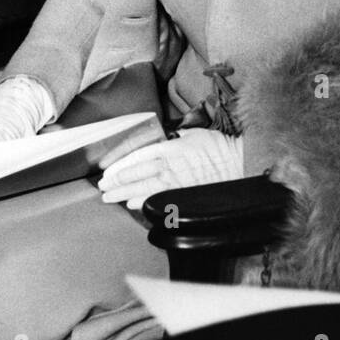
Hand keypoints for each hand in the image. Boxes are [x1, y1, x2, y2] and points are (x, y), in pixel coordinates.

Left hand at [96, 128, 243, 209]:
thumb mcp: (193, 134)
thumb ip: (175, 138)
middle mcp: (169, 166)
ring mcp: (176, 182)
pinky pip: (158, 200)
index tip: (107, 169)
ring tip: (110, 198)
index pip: (137, 156)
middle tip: (102, 187)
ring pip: (143, 189)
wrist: (237, 163)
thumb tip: (164, 140)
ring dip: (124, 194)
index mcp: (169, 148)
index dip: (120, 164)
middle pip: (136, 174)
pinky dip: (143, 204)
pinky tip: (132, 205)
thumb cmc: (216, 147)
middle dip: (116, 181)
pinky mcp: (183, 195)